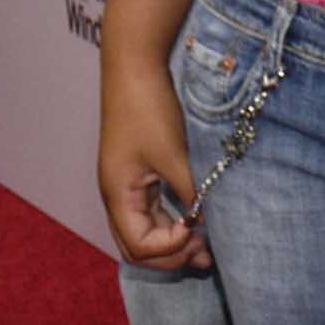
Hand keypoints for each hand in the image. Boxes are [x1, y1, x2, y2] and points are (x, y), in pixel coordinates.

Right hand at [99, 64, 208, 269]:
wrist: (135, 68)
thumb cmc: (149, 109)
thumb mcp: (174, 155)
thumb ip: (190, 193)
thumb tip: (207, 223)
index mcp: (118, 195)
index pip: (139, 246)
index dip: (170, 249)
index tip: (199, 234)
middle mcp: (117, 197)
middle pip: (137, 248)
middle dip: (170, 256)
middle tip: (206, 255)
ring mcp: (126, 186)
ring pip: (144, 232)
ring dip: (172, 243)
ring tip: (206, 248)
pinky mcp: (138, 174)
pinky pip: (151, 213)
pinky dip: (171, 224)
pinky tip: (195, 222)